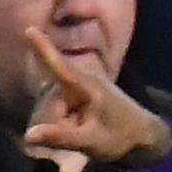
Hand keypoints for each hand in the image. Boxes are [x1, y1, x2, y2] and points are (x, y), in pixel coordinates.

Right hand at [21, 29, 171, 168]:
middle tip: (83, 132)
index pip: (60, 68)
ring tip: (85, 129)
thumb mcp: (92, 142)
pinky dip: (62, 123)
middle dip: (57, 124)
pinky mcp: (71, 91)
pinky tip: (78, 126)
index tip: (29, 29)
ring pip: (49, 110)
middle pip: (48, 106)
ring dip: (60, 125)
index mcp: (87, 87)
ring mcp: (74, 85)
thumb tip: (28, 135)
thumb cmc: (122, 137)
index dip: (43, 49)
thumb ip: (60, 137)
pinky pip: (55, 110)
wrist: (142, 136)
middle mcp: (78, 80)